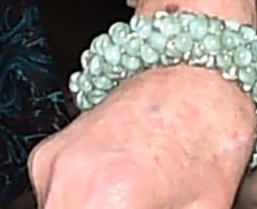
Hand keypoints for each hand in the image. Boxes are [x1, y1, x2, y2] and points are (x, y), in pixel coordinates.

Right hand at [28, 64, 256, 208]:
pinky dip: (79, 202)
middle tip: (143, 207)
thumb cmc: (210, 128)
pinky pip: (54, 198)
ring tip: (135, 199)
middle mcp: (70, 182)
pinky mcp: (46, 156)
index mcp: (109, 201)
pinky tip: (116, 188)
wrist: (197, 62)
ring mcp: (53, 166)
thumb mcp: (205, 207)